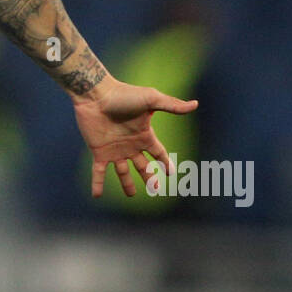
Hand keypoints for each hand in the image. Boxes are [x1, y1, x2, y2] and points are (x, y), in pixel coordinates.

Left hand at [73, 77, 197, 197]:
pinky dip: (98, 184)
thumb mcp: (151, 100)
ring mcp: (114, 150)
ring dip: (126, 184)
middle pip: (143, 166)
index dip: (166, 162)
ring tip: (131, 195)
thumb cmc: (123, 95)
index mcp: (144, 135)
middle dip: (149, 177)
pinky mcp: (99, 152)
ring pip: (122, 172)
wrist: (96, 95)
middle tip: (155, 189)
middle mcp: (130, 145)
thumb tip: (195, 104)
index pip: (158, 152)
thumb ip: (172, 105)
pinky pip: (99, 172)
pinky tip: (97, 196)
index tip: (172, 173)